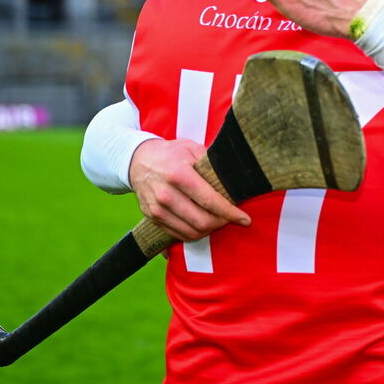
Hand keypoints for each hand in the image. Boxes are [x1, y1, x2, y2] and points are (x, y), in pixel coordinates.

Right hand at [129, 138, 251, 241]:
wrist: (138, 160)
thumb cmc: (172, 153)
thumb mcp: (193, 149)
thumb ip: (213, 165)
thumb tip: (237, 180)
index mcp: (179, 175)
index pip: (210, 201)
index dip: (230, 213)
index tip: (245, 219)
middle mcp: (166, 194)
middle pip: (202, 221)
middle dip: (222, 223)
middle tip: (232, 218)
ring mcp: (157, 208)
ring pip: (191, 232)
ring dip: (210, 230)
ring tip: (219, 221)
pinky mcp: (152, 217)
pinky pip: (179, 235)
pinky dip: (195, 234)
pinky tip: (203, 225)